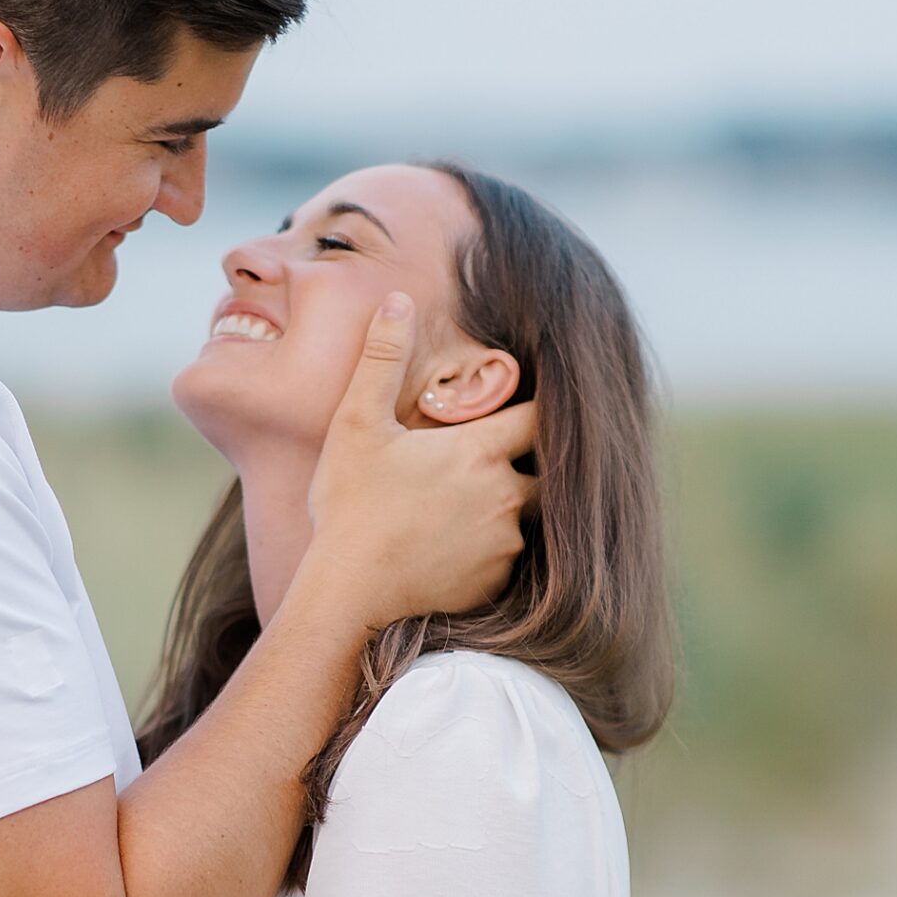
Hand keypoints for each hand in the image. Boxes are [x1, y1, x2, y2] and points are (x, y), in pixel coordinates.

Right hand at [306, 295, 537, 626]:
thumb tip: (397, 300)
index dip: (535, 406)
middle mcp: (506, 496)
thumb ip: (381, 359)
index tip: (525, 401)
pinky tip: (458, 543)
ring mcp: (505, 544)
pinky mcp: (496, 582)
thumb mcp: (356, 424)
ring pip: (531, 514)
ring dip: (511, 504)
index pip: (539, 415)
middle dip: (532, 459)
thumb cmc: (350, 507)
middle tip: (500, 453)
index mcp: (481, 451)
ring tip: (473, 501)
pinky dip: (493, 546)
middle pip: (548, 467)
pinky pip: (511, 556)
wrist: (348, 596)